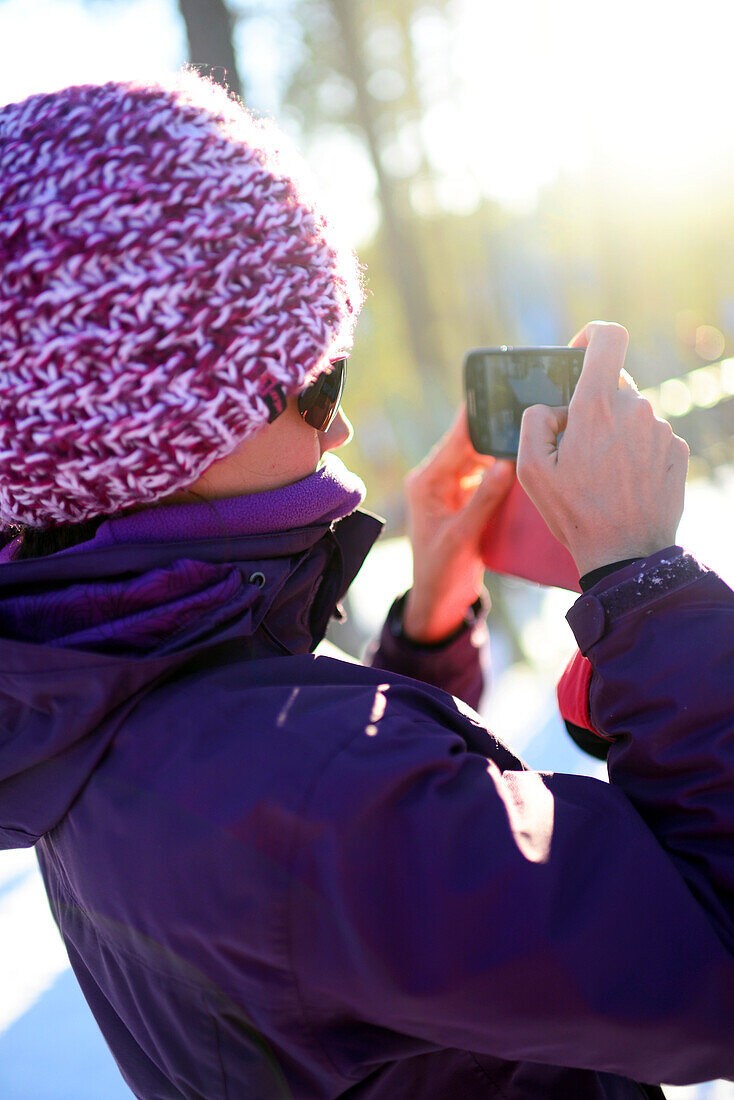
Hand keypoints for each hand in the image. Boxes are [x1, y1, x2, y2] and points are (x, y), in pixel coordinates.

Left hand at [403, 406, 514, 642]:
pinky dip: (507, 470)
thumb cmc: (440, 573)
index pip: (457, 437)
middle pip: (473, 443)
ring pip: (483, 458)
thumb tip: (508, 463)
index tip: (502, 390)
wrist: (438, 603)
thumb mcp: (462, 537)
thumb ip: (484, 500)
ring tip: (537, 433)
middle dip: (499, 430)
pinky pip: (489, 476)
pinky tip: (529, 462)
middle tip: (534, 413)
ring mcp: (454, 489)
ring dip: (505, 449)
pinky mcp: (468, 500)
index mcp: (427, 481)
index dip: (479, 414)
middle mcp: (438, 479)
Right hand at [517, 321, 688, 576]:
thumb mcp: (531, 469)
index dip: (591, 336)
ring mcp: (660, 430)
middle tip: (577, 446)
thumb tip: (552, 407)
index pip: (608, 338)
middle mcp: (634, 409)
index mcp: (596, 406)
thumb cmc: (575, 512)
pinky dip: (635, 451)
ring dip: (614, 432)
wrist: (625, 554)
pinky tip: (624, 482)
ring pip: (631, 413)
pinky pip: (650, 437)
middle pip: (613, 385)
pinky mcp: (677, 451)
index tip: (579, 353)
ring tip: (601, 474)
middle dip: (592, 406)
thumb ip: (534, 421)